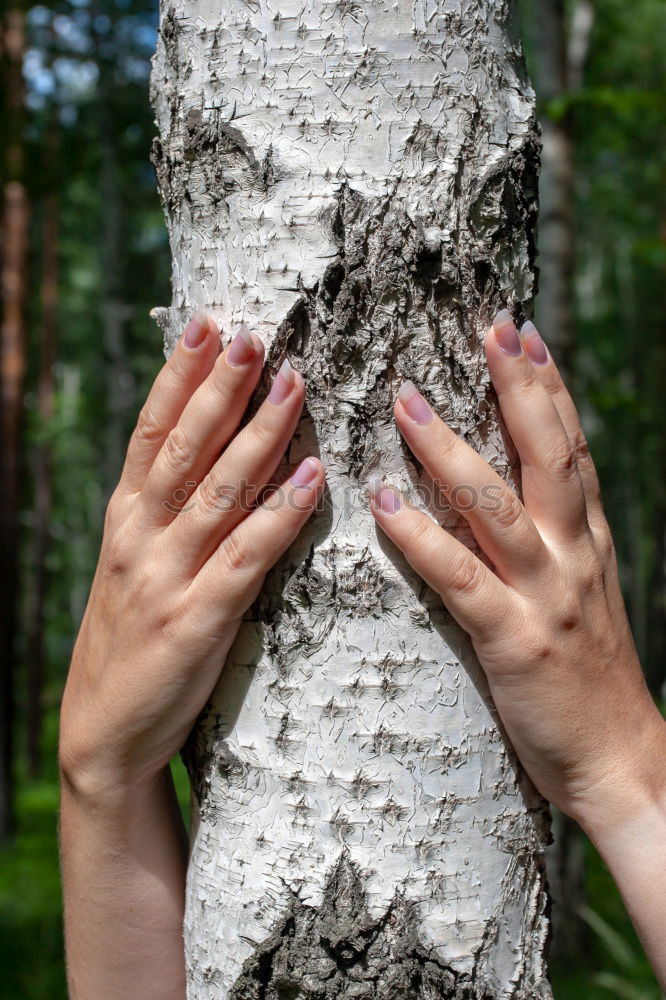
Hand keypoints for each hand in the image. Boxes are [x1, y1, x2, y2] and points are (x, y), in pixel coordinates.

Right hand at [60, 313, 324, 793]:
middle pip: (185, 448)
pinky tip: (312, 477)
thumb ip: (165, 513)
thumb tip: (207, 452)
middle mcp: (141, 538)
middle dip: (221, 387)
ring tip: (294, 384)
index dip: (180, 375)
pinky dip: (280, 514)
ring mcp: (168, 577)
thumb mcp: (133, 565)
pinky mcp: (198, 620)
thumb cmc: (129, 641)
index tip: (209, 325)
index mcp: (126, 519)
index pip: (154, 432)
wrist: (105, 731)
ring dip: (259, 434)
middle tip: (257, 335)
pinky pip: (247, 556)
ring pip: (219, 491)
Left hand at [369, 310, 665, 833]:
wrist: (620, 760)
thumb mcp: (583, 594)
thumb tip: (512, 491)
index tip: (519, 332)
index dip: (547, 386)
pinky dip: (422, 538)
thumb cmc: (589, 676)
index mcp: (589, 542)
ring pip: (497, 508)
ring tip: (406, 401)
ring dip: (450, 450)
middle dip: (518, 388)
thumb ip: (554, 541)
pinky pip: (462, 579)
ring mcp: (547, 597)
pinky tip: (385, 503)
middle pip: (548, 456)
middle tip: (488, 329)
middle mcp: (575, 556)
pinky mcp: (515, 642)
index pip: (570, 448)